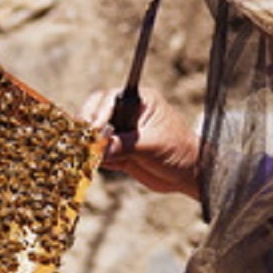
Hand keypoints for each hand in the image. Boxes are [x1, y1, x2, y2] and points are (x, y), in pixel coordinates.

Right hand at [79, 87, 200, 198]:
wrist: (188, 174)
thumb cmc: (179, 151)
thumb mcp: (153, 146)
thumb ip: (126, 145)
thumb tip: (100, 148)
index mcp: (140, 101)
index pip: (110, 99)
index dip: (98, 112)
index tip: (94, 129)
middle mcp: (127, 113)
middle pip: (96, 114)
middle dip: (88, 129)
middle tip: (84, 143)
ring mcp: (121, 132)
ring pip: (94, 135)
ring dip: (88, 145)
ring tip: (87, 157)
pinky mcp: (117, 151)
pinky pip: (97, 153)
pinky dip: (93, 159)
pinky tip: (93, 165)